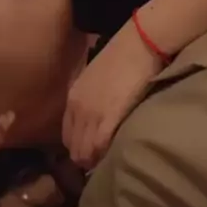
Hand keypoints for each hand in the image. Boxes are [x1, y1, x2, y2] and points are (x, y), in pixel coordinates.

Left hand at [62, 19, 162, 167]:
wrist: (139, 43)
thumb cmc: (123, 56)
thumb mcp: (98, 79)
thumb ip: (93, 98)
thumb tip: (99, 116)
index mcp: (74, 97)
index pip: (67, 134)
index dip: (79, 147)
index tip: (91, 153)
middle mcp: (78, 107)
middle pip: (73, 146)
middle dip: (85, 158)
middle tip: (102, 163)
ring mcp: (91, 113)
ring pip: (83, 151)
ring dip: (94, 160)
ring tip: (109, 163)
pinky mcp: (108, 117)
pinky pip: (98, 146)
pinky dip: (104, 156)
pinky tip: (114, 157)